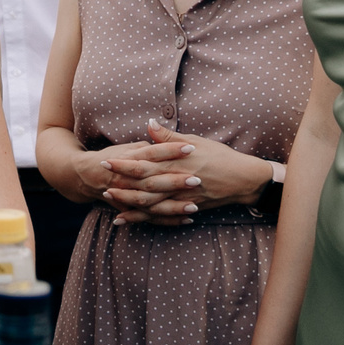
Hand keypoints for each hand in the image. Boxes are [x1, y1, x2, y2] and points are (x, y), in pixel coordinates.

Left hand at [93, 120, 275, 224]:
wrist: (243, 179)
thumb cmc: (220, 156)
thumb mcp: (195, 140)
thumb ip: (169, 137)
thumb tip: (149, 125)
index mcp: (176, 162)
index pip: (145, 162)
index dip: (125, 162)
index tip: (107, 159)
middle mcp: (177, 180)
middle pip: (143, 184)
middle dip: (120, 182)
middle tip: (100, 181)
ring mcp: (181, 197)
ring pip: (150, 203)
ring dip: (128, 202)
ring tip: (109, 200)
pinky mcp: (186, 208)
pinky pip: (161, 216)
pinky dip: (143, 219)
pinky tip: (127, 220)